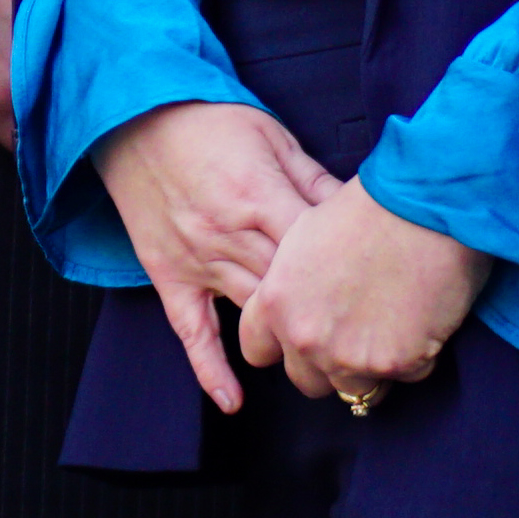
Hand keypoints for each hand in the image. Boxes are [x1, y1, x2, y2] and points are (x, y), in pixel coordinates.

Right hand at [94, 100, 335, 416]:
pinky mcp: (170, 277)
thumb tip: (358, 209)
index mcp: (259, 198)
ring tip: (325, 367)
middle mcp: (229, 237)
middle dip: (328, 313)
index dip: (353, 269)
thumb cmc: (209, 121)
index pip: (316, 249)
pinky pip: (191, 332)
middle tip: (365, 336)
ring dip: (287, 340)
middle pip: (291, 290)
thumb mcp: (271, 136)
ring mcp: (198, 261)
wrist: (133, 116)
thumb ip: (312, 179)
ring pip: (252, 314)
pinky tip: (234, 401)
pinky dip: (211, 369)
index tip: (384, 286)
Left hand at [237, 179, 485, 413]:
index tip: (301, 334)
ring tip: (393, 331)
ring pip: (355, 389)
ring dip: (371, 368)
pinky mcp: (398, 364)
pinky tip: (425, 320)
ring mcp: (351, 356)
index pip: (256, 349)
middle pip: (305, 381)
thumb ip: (293, 278)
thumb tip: (301, 296)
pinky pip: (405, 377)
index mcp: (277, 301)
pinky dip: (415, 357)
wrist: (424, 204)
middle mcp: (306, 336)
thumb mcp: (310, 232)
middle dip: (327, 363)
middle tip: (355, 334)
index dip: (280, 343)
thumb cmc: (370, 204)